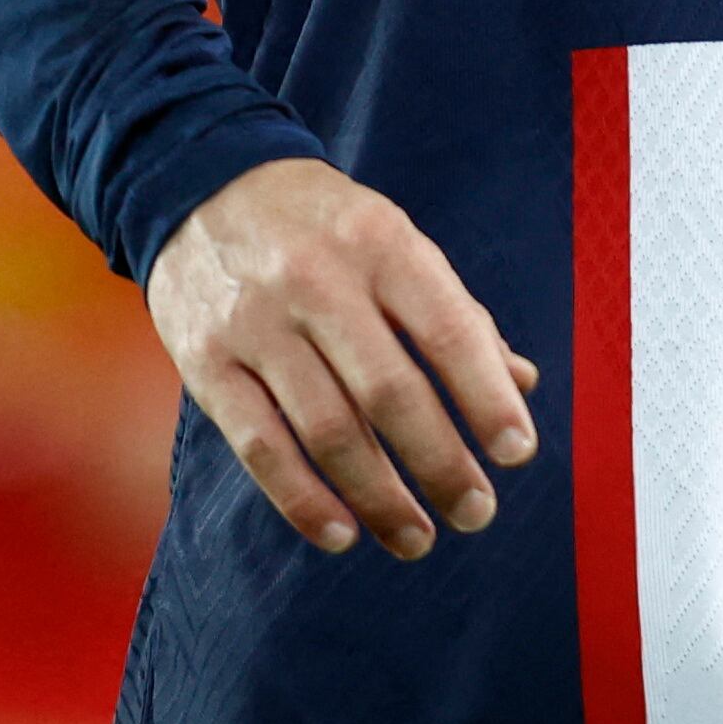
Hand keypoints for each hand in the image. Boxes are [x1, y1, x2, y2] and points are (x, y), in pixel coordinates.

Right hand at [143, 155, 539, 558]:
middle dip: (440, 464)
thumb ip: (455, 313)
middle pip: (389, 392)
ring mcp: (256, 323)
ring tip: (417, 539)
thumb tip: (521, 385)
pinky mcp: (204, 361)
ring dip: (379, 498)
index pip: (446, 330)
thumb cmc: (323, 227)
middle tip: (475, 513)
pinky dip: (303, 500)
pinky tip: (342, 533)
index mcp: (381, 243)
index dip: (486, 397)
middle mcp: (317, 280)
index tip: (517, 454)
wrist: (201, 184)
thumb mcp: (395, 241)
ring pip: (327, 430)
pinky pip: (259, 445)